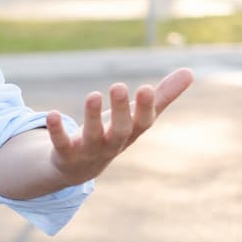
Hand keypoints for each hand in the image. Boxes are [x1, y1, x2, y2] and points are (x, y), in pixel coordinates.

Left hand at [45, 66, 193, 185]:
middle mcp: (112, 144)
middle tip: (118, 86)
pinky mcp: (65, 154)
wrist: (80, 169)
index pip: (143, 122)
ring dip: (91, 117)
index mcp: (131, 133)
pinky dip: (57, 130)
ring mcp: (89, 151)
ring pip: (92, 136)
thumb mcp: (136, 117)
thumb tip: (190, 72)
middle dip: (120, 110)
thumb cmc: (113, 134)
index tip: (146, 88)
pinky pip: (61, 143)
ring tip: (92, 95)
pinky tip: (51, 114)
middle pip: (120, 130)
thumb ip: (161, 97)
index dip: (145, 107)